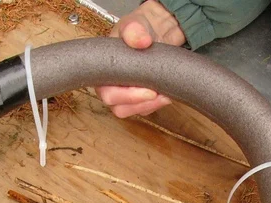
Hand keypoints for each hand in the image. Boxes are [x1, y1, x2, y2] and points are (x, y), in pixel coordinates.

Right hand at [96, 0, 184, 117]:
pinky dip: (157, 104)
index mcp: (103, 72)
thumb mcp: (133, 24)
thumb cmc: (137, 29)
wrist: (154, 31)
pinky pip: (146, 109)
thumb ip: (134, 30)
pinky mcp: (139, 98)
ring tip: (166, 94)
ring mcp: (125, 94)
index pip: (108, 94)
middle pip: (120, 108)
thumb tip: (141, 41)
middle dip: (141, 104)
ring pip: (134, 111)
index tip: (148, 91)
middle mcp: (111, 86)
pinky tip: (167, 93)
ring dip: (151, 106)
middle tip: (158, 94)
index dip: (127, 96)